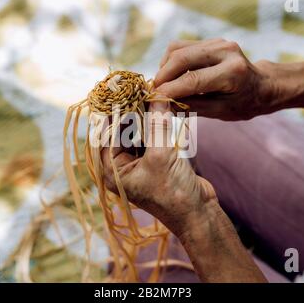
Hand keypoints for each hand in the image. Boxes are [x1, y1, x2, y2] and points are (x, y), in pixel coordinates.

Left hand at [101, 100, 216, 237]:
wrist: (198, 213)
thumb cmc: (173, 193)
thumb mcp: (161, 156)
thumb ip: (157, 125)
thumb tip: (157, 95)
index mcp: (114, 172)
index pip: (106, 136)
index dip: (111, 113)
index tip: (118, 92)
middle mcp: (123, 168)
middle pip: (121, 133)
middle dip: (130, 112)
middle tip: (136, 89)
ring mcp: (140, 164)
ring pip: (138, 134)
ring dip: (145, 116)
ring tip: (149, 94)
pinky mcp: (156, 161)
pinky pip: (152, 138)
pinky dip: (156, 125)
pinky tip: (161, 108)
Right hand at [154, 38, 279, 120]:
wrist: (262, 85)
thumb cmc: (243, 104)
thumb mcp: (221, 112)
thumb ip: (192, 106)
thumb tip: (163, 105)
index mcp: (232, 73)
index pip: (192, 80)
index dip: (169, 90)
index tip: (153, 99)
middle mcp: (226, 51)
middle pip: (181, 58)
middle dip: (162, 75)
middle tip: (152, 92)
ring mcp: (218, 42)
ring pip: (177, 49)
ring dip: (164, 67)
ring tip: (162, 85)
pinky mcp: (211, 40)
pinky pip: (182, 47)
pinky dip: (171, 61)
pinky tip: (171, 76)